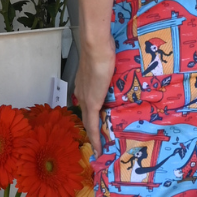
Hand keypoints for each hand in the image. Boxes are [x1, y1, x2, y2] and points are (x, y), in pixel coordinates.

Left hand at [74, 27, 116, 154]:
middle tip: (99, 144)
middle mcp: (81, 94)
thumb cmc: (102, 50)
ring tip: (100, 149)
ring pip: (89, 123)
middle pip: (86, 117)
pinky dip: (95, 138)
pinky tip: (99, 149)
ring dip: (94, 136)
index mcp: (83, 85)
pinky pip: (93, 125)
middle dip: (92, 131)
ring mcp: (85, 99)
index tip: (95, 127)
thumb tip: (114, 70)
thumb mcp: (105, 63)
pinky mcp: (92, 103)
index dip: (91, 117)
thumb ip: (107, 70)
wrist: (96, 47)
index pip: (87, 106)